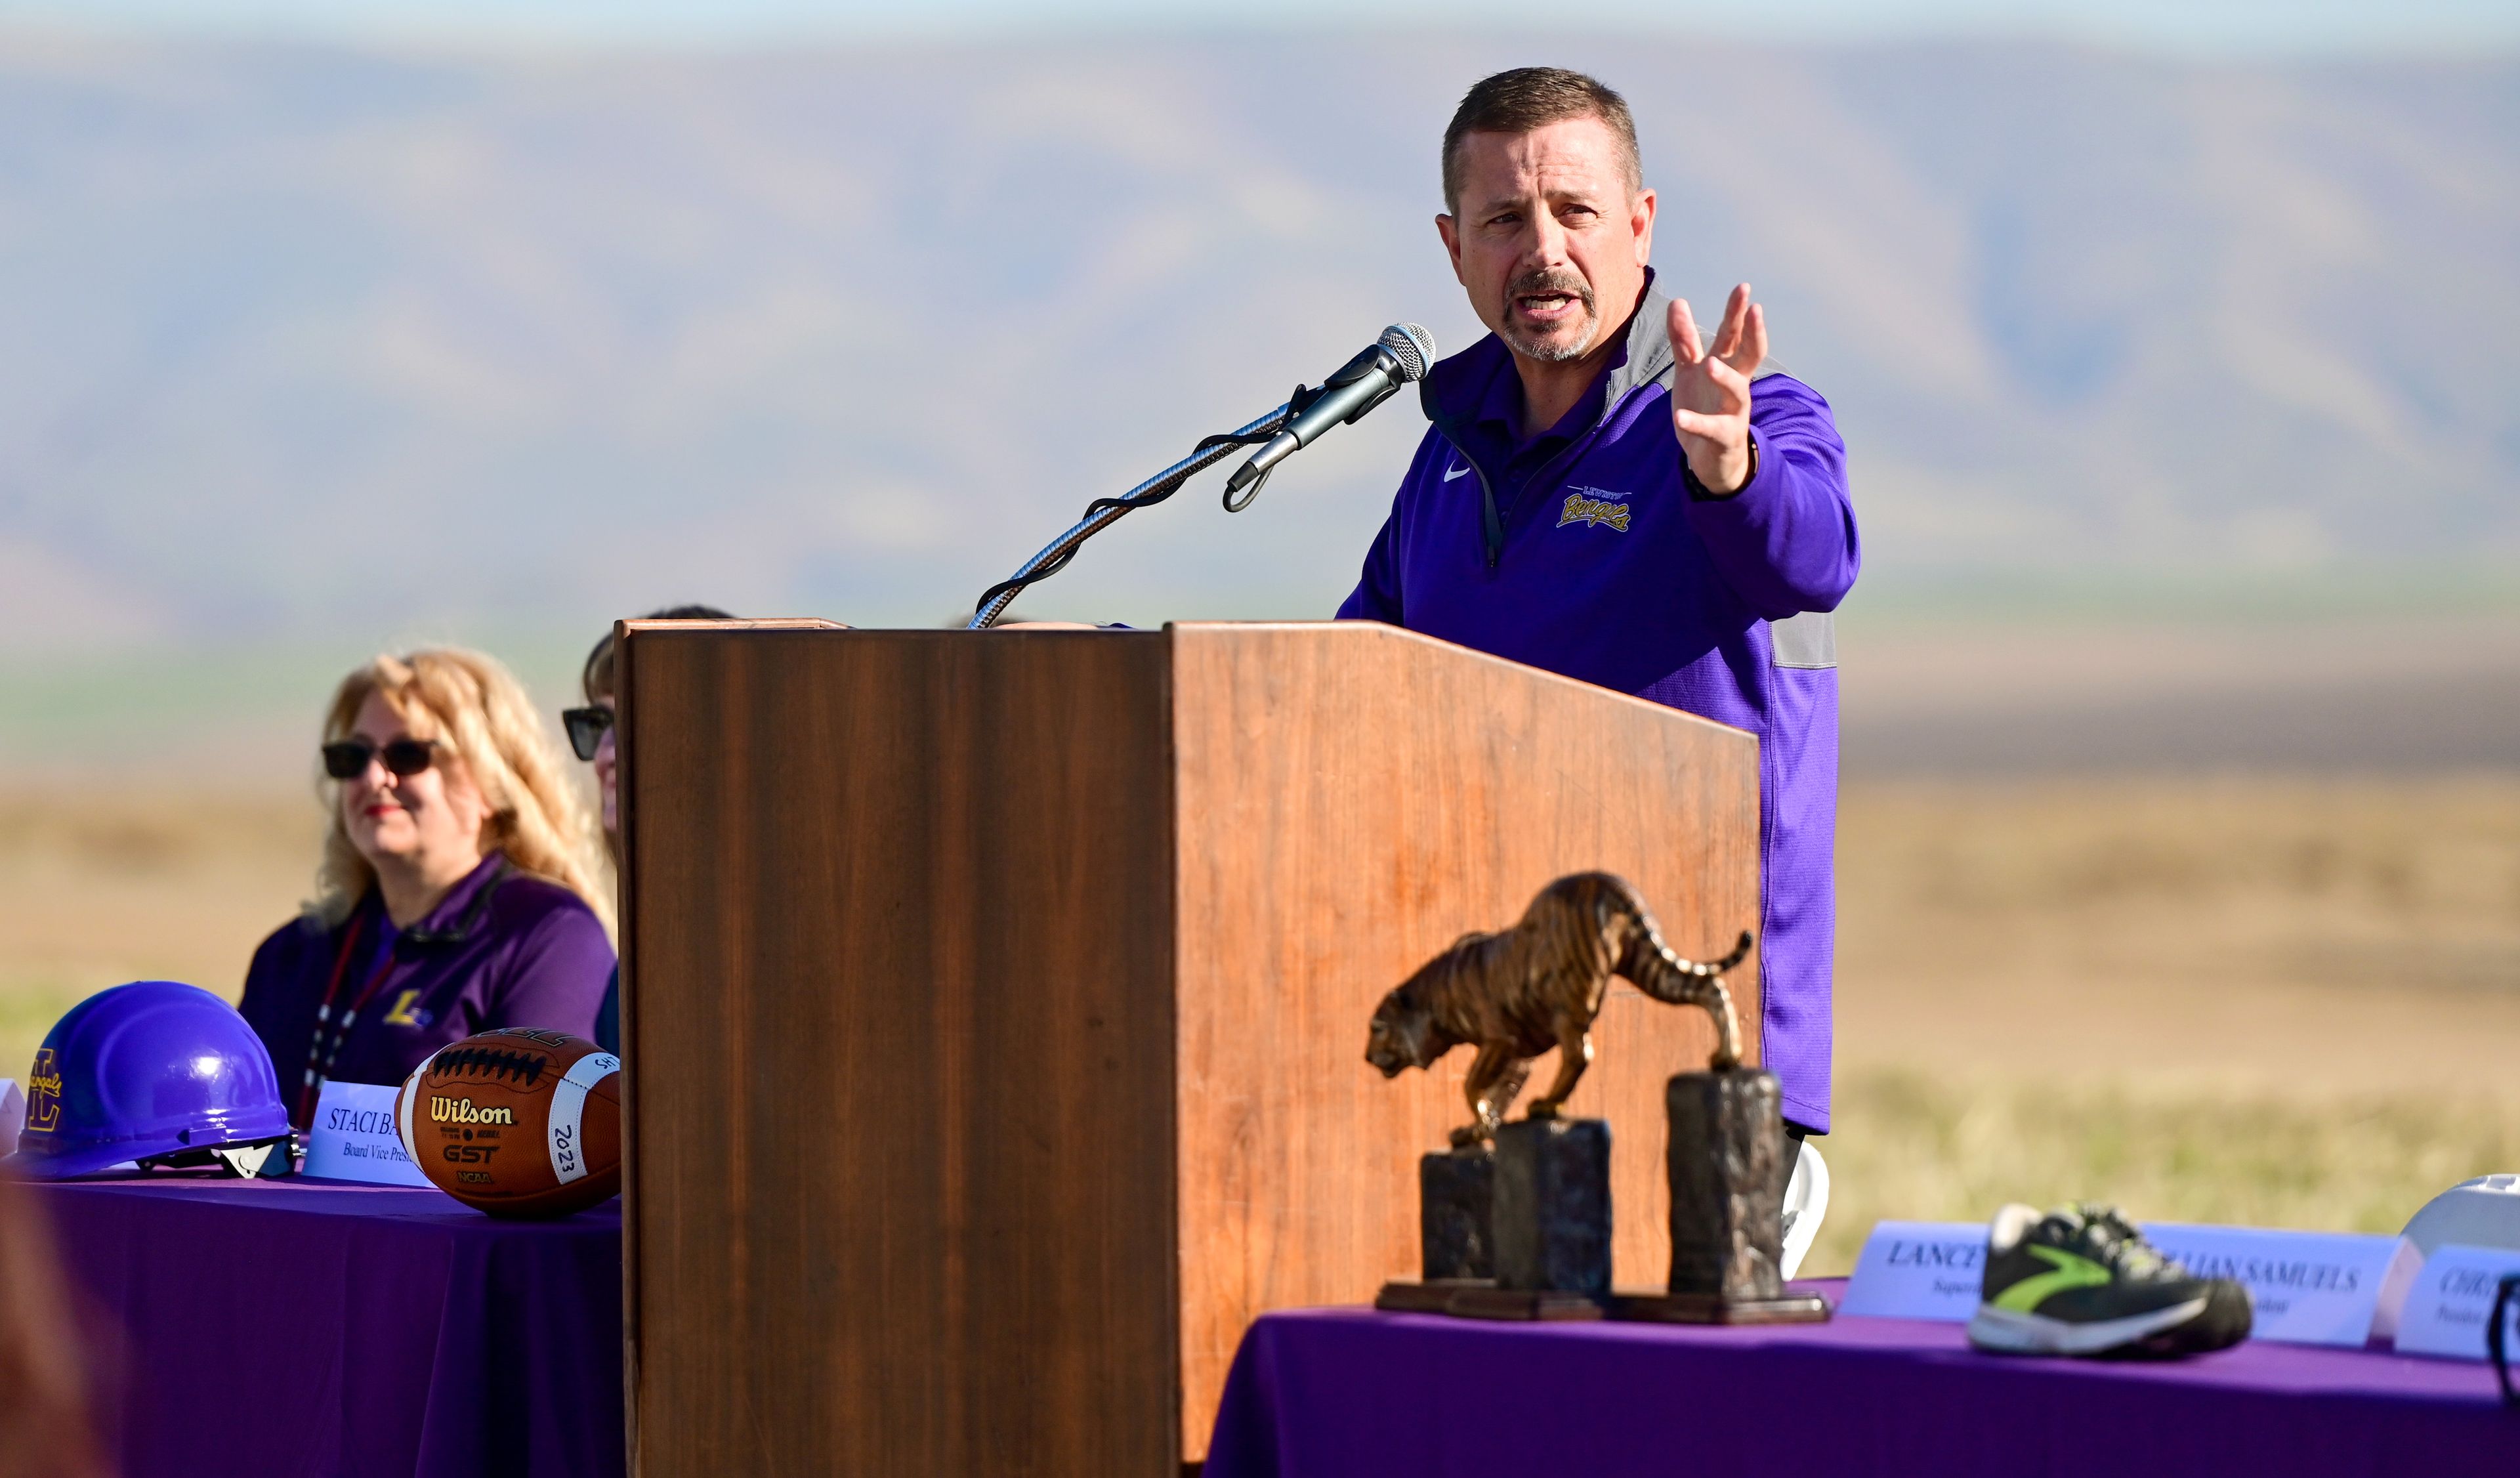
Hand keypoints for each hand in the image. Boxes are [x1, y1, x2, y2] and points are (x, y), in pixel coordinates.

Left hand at [1668, 284, 1765, 495]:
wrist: (1711, 457)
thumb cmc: (1705, 406)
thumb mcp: (1690, 370)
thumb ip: (1685, 339)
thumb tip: (1678, 301)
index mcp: (1726, 366)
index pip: (1734, 335)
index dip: (1738, 313)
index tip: (1743, 288)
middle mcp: (1735, 385)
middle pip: (1747, 355)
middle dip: (1753, 332)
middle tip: (1755, 309)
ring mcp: (1733, 411)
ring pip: (1736, 391)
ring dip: (1724, 378)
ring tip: (1710, 365)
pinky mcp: (1723, 437)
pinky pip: (1711, 429)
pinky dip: (1696, 423)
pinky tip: (1680, 418)